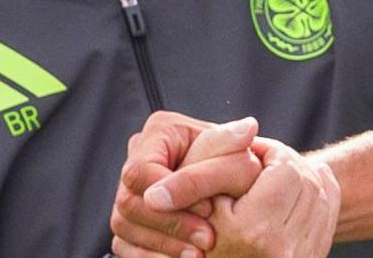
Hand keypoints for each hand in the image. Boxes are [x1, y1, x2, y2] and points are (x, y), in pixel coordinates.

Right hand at [111, 112, 261, 257]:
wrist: (228, 191)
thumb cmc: (232, 166)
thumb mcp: (235, 151)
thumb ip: (234, 145)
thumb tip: (248, 128)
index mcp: (157, 133)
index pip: (141, 169)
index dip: (171, 193)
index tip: (208, 209)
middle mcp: (135, 161)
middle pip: (130, 201)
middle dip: (170, 224)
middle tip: (207, 239)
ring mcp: (127, 193)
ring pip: (125, 225)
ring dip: (163, 244)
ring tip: (200, 254)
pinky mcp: (128, 223)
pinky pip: (125, 246)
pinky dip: (152, 257)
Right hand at [205, 138, 340, 257]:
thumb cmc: (192, 228)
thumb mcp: (197, 187)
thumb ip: (218, 150)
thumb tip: (251, 125)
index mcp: (254, 230)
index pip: (286, 168)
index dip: (272, 151)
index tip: (253, 151)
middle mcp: (282, 250)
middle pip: (308, 181)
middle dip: (288, 164)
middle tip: (265, 161)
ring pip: (322, 198)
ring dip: (304, 178)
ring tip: (279, 172)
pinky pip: (328, 218)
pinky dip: (322, 195)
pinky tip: (307, 182)